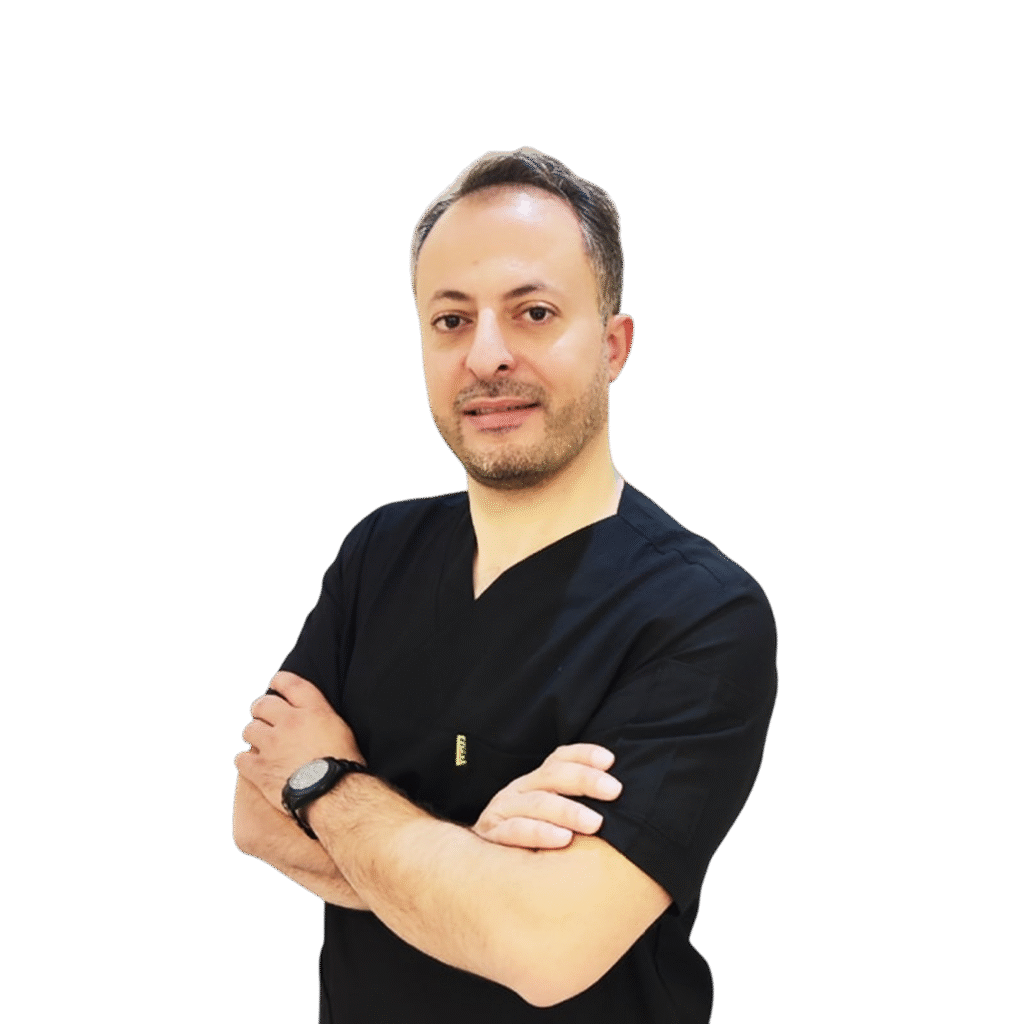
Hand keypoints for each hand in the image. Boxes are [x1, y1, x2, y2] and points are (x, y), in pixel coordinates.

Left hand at [234, 671, 364, 810]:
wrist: (333, 794)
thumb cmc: (344, 766)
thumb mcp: (342, 730)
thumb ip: (323, 717)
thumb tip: (314, 716)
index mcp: (313, 710)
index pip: (290, 683)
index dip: (280, 681)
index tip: (276, 683)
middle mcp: (290, 722)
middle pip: (263, 704)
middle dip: (261, 709)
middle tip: (262, 715)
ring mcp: (272, 745)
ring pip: (250, 730)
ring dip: (254, 734)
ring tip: (260, 742)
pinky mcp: (260, 768)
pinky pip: (242, 759)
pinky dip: (246, 760)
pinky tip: (252, 764)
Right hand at [472, 744, 622, 849]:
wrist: (479, 865)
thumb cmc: (529, 839)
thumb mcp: (551, 818)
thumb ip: (576, 805)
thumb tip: (620, 798)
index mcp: (536, 781)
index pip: (560, 758)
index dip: (585, 755)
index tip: (611, 761)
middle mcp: (520, 789)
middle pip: (553, 775)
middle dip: (585, 780)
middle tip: (614, 791)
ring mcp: (504, 810)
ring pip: (537, 803)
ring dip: (568, 810)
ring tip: (595, 822)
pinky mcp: (492, 835)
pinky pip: (515, 831)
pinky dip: (540, 833)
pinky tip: (563, 840)